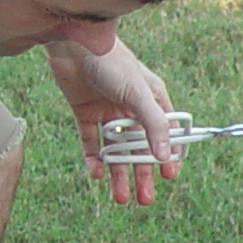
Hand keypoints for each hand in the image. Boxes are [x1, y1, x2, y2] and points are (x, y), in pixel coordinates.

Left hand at [48, 38, 179, 205]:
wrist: (73, 43)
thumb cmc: (111, 61)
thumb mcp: (138, 93)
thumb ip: (153, 124)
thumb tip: (165, 155)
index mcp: (151, 99)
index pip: (164, 133)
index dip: (167, 155)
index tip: (169, 176)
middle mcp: (131, 107)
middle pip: (139, 148)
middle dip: (142, 174)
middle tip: (144, 200)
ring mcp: (107, 111)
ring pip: (116, 150)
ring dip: (118, 174)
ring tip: (120, 198)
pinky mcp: (85, 112)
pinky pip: (91, 141)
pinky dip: (93, 158)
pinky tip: (96, 174)